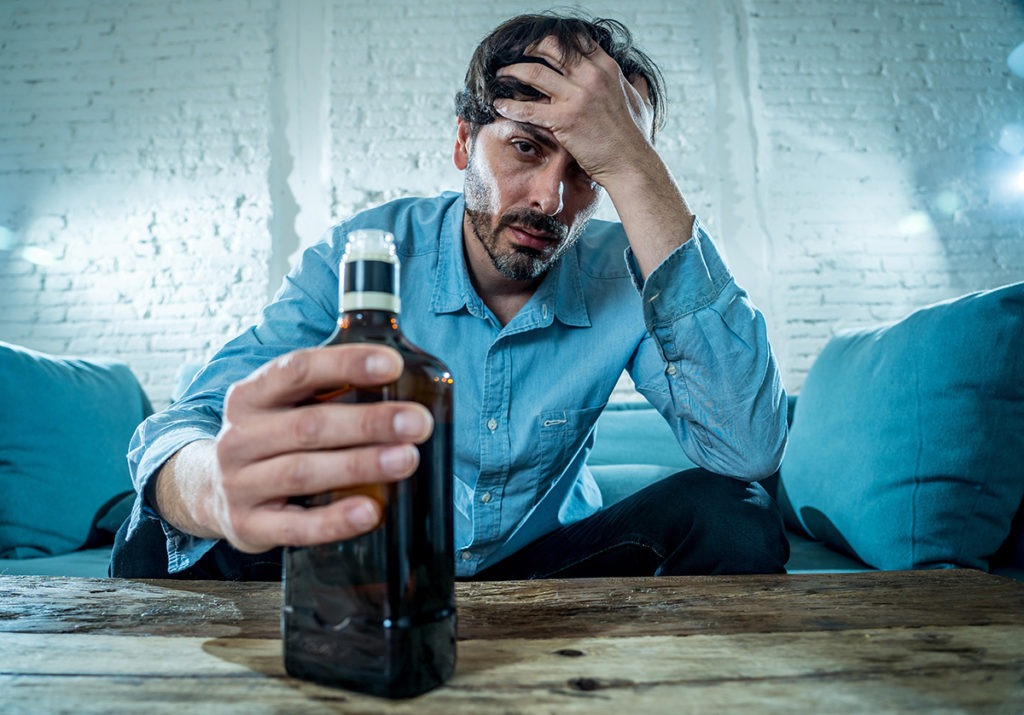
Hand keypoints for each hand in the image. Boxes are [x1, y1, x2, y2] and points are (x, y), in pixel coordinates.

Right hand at [209, 344, 432, 552]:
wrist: (208, 489)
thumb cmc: (272, 439)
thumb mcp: (285, 406)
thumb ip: (330, 391)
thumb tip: (404, 382)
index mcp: (250, 396)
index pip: (297, 370)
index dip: (346, 365)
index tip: (393, 365)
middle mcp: (239, 437)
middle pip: (308, 425)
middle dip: (369, 422)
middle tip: (418, 422)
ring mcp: (238, 484)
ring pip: (303, 472)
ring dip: (360, 465)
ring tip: (406, 459)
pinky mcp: (248, 526)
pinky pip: (296, 527)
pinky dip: (335, 520)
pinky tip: (371, 512)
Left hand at [492, 35, 655, 187]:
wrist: (629, 163)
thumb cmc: (634, 136)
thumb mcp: (639, 101)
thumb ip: (632, 84)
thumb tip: (633, 74)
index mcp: (607, 68)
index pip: (576, 40)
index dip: (554, 39)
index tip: (540, 46)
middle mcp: (591, 77)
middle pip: (551, 48)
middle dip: (529, 48)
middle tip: (515, 56)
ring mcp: (577, 97)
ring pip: (534, 72)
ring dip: (512, 72)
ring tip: (500, 76)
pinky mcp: (564, 120)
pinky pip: (528, 108)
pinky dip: (510, 106)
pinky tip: (499, 105)